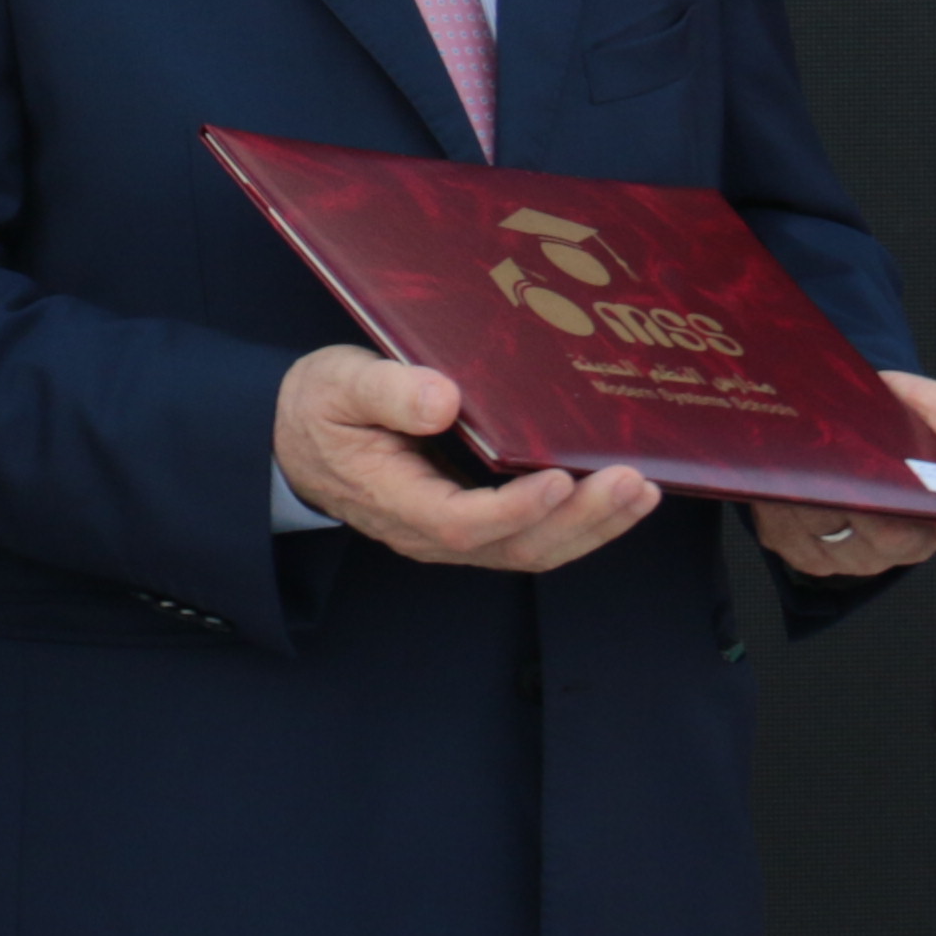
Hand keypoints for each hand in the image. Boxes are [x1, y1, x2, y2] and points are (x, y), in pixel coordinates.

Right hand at [271, 345, 663, 572]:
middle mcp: (428, 532)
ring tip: (641, 493)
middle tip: (629, 484)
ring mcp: (454, 536)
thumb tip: (443, 400)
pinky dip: (580, 524)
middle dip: (579, 521)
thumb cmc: (318, 408)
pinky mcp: (474, 525)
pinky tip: (616, 498)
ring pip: (531, 551)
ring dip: (592, 527)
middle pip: (512, 548)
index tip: (557, 477)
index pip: (460, 522)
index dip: (514, 509)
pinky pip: (532, 538)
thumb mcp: (337, 384)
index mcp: (393, 499)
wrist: (295, 441)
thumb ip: (386, 390)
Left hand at [752, 373, 935, 587]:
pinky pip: (799, 538)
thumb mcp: (929, 404)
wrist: (818, 409)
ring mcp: (860, 556)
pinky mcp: (809, 554)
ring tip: (822, 455)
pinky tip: (792, 476)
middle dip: (882, 504)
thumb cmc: (889, 414)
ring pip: (844, 538)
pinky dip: (792, 501)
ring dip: (831, 495)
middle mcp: (912, 543)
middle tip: (864, 467)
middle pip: (900, 541)